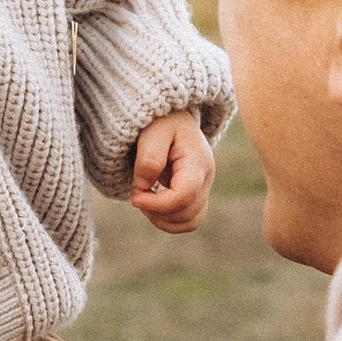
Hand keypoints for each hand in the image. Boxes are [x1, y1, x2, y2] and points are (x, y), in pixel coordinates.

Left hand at [130, 112, 213, 232]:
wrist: (172, 118)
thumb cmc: (161, 121)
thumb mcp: (153, 131)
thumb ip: (149, 157)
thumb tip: (145, 185)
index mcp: (197, 160)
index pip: (184, 195)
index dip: (158, 204)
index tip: (135, 196)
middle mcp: (206, 177)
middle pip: (187, 213)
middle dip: (157, 211)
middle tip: (136, 193)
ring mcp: (204, 188)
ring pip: (190, 222)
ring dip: (162, 219)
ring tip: (144, 199)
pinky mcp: (196, 196)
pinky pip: (188, 221)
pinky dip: (168, 220)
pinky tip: (152, 205)